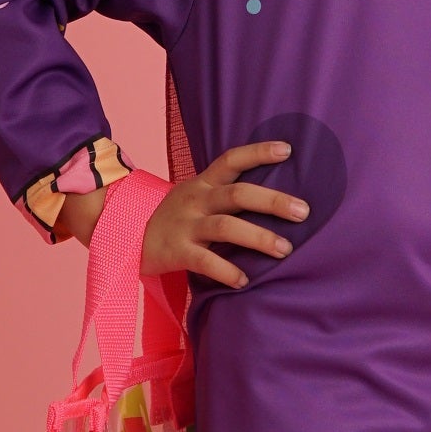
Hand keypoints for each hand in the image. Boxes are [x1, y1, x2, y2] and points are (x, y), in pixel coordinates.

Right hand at [139, 140, 310, 288]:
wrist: (128, 238)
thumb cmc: (177, 218)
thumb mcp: (197, 196)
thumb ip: (227, 193)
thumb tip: (277, 196)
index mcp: (203, 183)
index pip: (231, 160)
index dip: (258, 153)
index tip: (287, 150)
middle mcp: (196, 200)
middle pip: (237, 194)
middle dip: (272, 201)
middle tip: (303, 212)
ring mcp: (185, 226)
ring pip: (225, 227)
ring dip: (258, 237)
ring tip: (284, 250)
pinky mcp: (176, 251)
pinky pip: (205, 261)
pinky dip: (227, 272)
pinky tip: (245, 281)